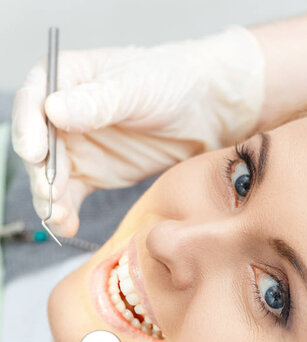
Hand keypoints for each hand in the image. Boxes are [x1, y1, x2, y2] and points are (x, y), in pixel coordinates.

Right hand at [11, 27, 264, 236]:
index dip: (29, 128)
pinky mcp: (93, 174)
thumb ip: (96, 102)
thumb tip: (53, 111)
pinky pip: (70, 196)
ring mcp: (77, 147)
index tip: (35, 153)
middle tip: (51, 194)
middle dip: (41, 172)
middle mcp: (64, 114)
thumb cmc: (172, 83)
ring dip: (50, 198)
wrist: (204, 112)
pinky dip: (66, 211)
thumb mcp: (137, 88)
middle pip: (38, 145)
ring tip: (59, 217)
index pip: (34, 101)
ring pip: (50, 176)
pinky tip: (67, 225)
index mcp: (68, 79)